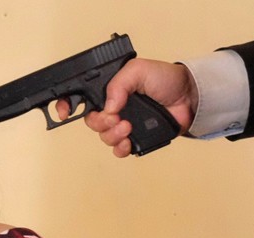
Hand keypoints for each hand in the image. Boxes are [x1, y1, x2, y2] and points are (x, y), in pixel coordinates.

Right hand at [56, 58, 197, 156]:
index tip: (65, 112)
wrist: (189, 97)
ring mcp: (124, 124)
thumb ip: (118, 84)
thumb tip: (108, 106)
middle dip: (99, 123)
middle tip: (115, 118)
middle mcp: (113, 108)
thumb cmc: (165, 79)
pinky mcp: (135, 138)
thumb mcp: (137, 70)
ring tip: (127, 127)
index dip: (67, 105)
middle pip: (91, 122)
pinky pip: (119, 150)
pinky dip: (120, 149)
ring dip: (112, 135)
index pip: (81, 98)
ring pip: (104, 137)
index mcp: (109, 90)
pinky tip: (127, 143)